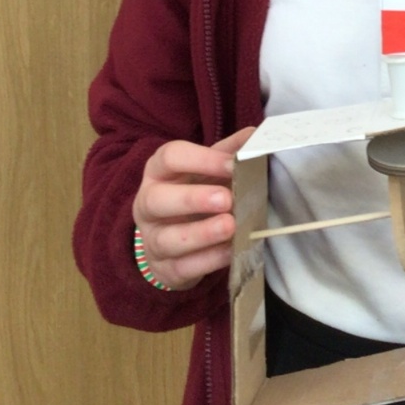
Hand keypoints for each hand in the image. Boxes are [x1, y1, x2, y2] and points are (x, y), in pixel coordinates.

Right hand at [131, 126, 254, 291]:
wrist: (174, 243)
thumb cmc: (194, 195)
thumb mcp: (208, 171)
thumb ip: (228, 154)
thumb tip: (256, 135)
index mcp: (158, 173)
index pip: (169, 157)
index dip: (201, 159)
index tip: (233, 164)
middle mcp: (148, 205)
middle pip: (157, 199)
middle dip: (192, 199)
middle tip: (227, 199)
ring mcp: (152, 239)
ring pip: (168, 239)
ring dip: (201, 234)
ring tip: (230, 227)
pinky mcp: (164, 269)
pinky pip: (182, 267)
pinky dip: (208, 260)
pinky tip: (230, 252)